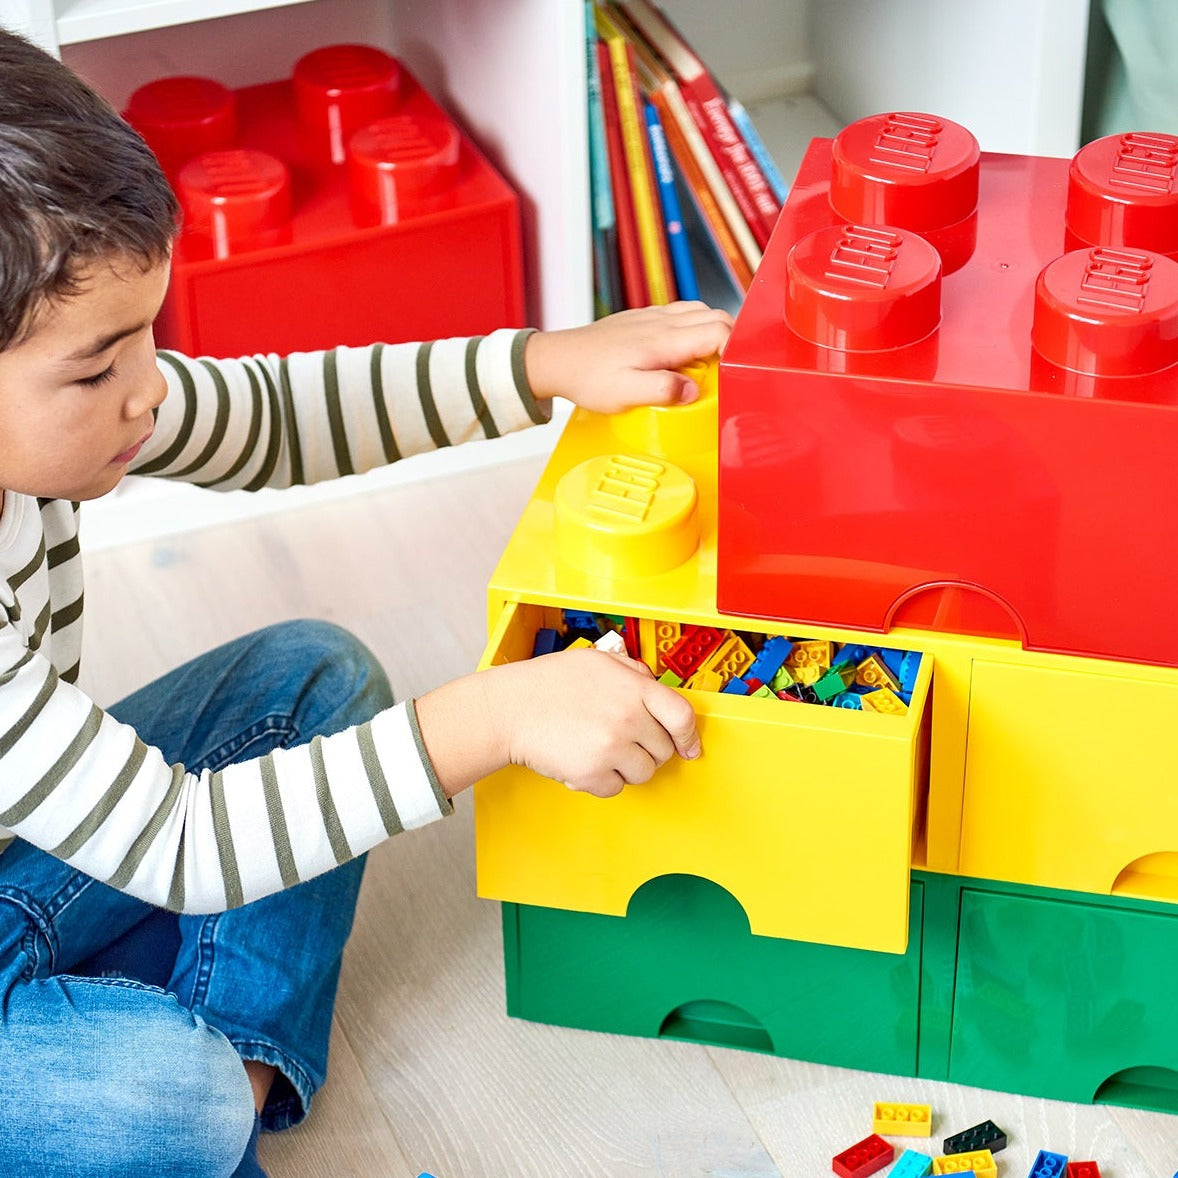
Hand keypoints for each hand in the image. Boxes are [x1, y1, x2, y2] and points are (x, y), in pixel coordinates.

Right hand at [414, 646, 700, 799]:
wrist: (509, 709)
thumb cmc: (549, 683)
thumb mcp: (597, 661)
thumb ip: (633, 672)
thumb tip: (656, 688)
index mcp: (634, 688)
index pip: (682, 716)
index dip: (689, 736)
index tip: (689, 746)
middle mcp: (627, 718)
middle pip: (663, 750)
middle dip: (647, 747)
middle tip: (621, 738)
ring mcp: (610, 748)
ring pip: (643, 773)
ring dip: (626, 766)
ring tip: (599, 747)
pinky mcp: (591, 774)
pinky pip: (616, 789)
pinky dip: (602, 781)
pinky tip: (583, 759)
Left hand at [524, 301, 733, 414]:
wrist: (557, 360)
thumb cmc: (588, 377)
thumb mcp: (626, 394)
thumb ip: (663, 391)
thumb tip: (693, 390)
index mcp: (664, 339)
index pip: (719, 331)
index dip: (736, 348)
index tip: (736, 370)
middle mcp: (662, 321)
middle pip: (716, 316)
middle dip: (732, 338)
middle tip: (731, 367)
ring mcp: (652, 317)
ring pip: (700, 311)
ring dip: (714, 330)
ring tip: (713, 359)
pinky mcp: (643, 319)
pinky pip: (681, 314)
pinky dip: (695, 327)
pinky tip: (685, 350)